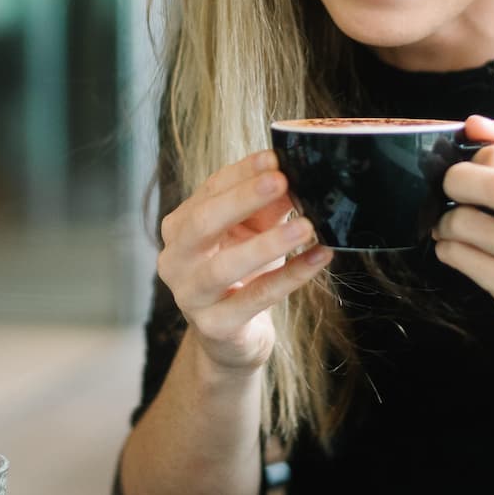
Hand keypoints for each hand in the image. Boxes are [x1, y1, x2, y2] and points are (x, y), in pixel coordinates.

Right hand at [158, 150, 331, 374]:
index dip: (242, 173)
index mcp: (180, 228)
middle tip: (282, 181)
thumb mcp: (254, 234)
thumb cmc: (241, 274)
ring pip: (225, 266)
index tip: (276, 156)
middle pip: (204, 222)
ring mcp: (190, 296)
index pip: (209, 190)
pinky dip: (290, 278)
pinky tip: (318, 258)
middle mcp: (175, 259)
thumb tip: (295, 178)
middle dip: (244, 199)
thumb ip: (268, 207)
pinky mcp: (215, 326)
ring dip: (268, 244)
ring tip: (307, 227)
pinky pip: (255, 298)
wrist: (231, 337)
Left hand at [433, 114, 493, 356]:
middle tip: (450, 190)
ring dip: (444, 221)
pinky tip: (461, 249)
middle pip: (492, 185)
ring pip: (465, 224)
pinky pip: (461, 260)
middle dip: (453, 182)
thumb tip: (475, 124)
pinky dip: (448, 249)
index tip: (469, 168)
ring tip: (452, 224)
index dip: (473, 157)